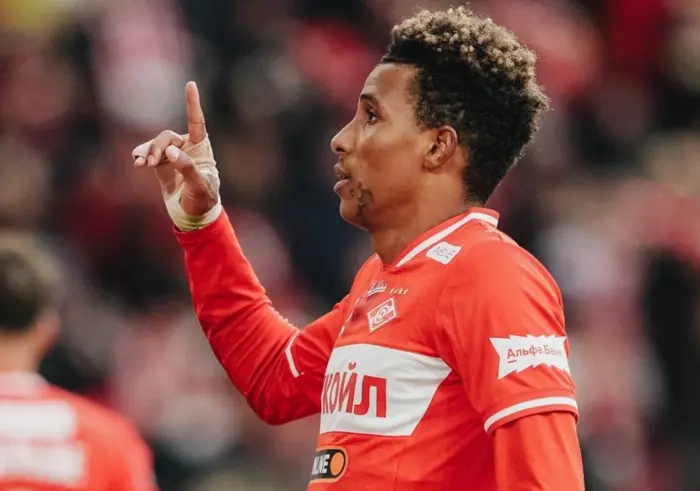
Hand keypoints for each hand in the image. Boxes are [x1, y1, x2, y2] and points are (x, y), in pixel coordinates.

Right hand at [132, 81, 218, 217]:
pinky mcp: (161, 164)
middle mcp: (186, 147)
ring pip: (156, 144)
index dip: (192, 103)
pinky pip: (147, 153)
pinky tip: (138, 162)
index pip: (196, 122)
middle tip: (151, 164)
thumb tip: (172, 151)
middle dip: (157, 147)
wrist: (193, 215)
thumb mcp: (199, 186)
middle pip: (167, 136)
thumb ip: (187, 168)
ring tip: (142, 165)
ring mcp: (172, 155)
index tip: (191, 84)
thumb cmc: (203, 199)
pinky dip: (141, 155)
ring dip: (148, 152)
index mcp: (201, 148)